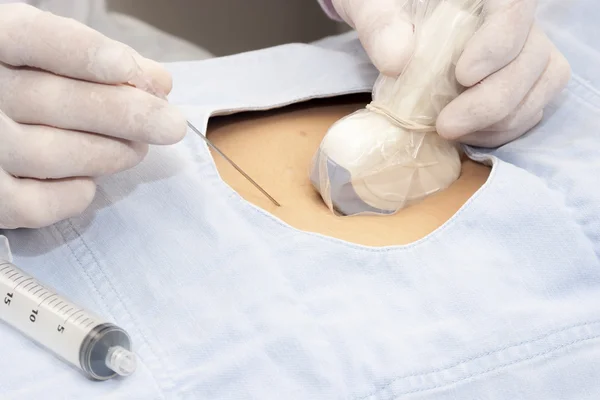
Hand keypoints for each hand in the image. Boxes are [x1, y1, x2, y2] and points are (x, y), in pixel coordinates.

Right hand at [0, 4, 186, 228]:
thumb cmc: (18, 88)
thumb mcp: (39, 56)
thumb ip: (90, 60)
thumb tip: (158, 81)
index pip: (29, 38)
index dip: (85, 54)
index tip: (134, 70)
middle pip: (51, 100)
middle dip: (124, 114)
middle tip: (169, 124)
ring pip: (51, 154)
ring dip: (109, 154)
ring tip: (137, 150)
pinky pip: (35, 204)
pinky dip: (73, 195)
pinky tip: (89, 183)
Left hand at [331, 0, 570, 147]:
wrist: (392, 29)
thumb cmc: (387, 11)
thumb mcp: (371, 9)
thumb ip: (381, 27)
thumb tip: (396, 61)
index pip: (514, 9)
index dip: (498, 44)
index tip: (463, 76)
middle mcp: (515, 20)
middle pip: (532, 57)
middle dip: (492, 101)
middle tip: (446, 126)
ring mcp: (525, 51)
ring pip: (542, 85)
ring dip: (499, 121)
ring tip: (452, 132)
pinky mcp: (524, 83)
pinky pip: (532, 108)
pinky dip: (502, 130)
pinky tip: (466, 135)